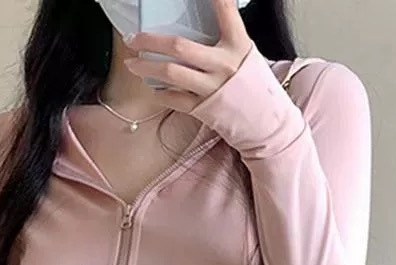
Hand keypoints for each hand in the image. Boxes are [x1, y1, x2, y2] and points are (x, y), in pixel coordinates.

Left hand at [122, 0, 252, 113]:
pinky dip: (160, 94)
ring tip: (132, 64)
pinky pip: (174, 99)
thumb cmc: (252, 84)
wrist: (263, 121)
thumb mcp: (245, 53)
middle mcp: (222, 65)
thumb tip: (208, 15)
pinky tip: (153, 88)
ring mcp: (211, 88)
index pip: (226, 12)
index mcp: (237, 45)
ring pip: (170, 74)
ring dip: (146, 68)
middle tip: (134, 39)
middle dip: (151, 41)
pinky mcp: (203, 109)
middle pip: (179, 47)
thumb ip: (226, 35)